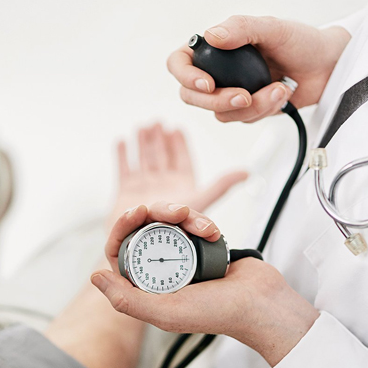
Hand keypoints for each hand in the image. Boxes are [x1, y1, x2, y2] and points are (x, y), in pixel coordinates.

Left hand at [93, 203, 318, 365]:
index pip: (120, 250)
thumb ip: (126, 299)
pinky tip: (213, 231)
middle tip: (175, 210)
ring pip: (168, 221)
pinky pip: (192, 221)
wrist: (261, 304)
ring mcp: (181, 256)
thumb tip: (94, 277)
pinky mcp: (201, 244)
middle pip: (144, 229)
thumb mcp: (165, 312)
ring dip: (185, 217)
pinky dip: (202, 221)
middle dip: (158, 213)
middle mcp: (160, 271)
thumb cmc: (216, 313)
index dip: (123, 227)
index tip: (136, 212)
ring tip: (204, 227)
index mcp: (146, 287)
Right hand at [110, 123, 246, 225]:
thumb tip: (246, 172)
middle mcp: (162, 185)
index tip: (176, 129)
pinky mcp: (125, 192)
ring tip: (143, 128)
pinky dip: (123, 155)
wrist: (140, 244)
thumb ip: (221, 186)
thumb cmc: (171, 229)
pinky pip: (124, 169)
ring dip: (143, 143)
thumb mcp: (200, 201)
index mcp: (181, 186)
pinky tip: (121, 142)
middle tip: (157, 123)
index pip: (182, 160)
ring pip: (144, 159)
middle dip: (159, 139)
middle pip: (161, 156)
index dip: (179, 145)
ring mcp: (143, 187)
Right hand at [168, 16, 350, 122]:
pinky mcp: (247, 109)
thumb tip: (210, 36)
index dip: (186, 76)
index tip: (208, 83)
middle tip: (243, 97)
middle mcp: (217, 70)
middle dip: (218, 101)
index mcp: (214, 47)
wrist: (328, 66)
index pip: (179, 62)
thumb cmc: (301, 42)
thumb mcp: (272, 28)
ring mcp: (230, 91)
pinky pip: (242, 120)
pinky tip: (280, 94)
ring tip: (277, 89)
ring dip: (251, 106)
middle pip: (191, 96)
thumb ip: (240, 28)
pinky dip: (263, 109)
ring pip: (219, 113)